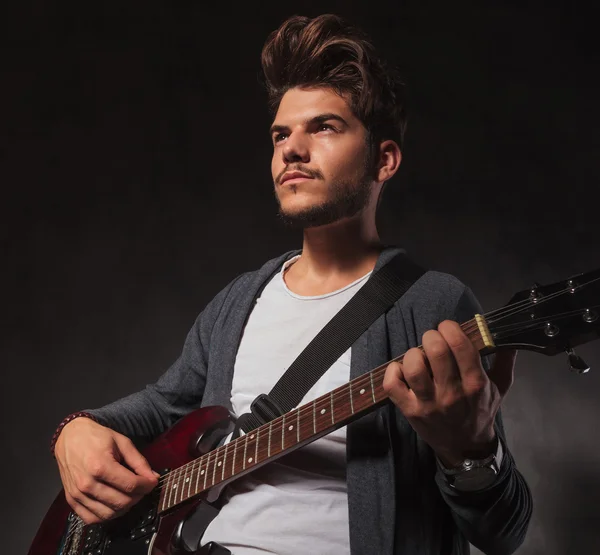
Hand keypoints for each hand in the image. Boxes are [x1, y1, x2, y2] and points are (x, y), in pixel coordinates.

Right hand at [55, 417, 158, 523]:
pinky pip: (92, 518)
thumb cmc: (97, 437)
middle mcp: (87, 484)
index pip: (131, 485)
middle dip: (138, 496)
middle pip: (121, 502)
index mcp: (100, 466)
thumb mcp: (122, 442)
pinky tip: (114, 504)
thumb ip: (139, 461)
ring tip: (130, 495)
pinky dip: (106, 515)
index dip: (147, 485)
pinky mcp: (71, 500)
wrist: (70, 437)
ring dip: (125, 507)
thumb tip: (153, 477)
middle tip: (143, 487)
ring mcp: (77, 495)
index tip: (153, 482)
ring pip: (108, 514)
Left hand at [383, 320, 516, 465]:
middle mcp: (452, 394)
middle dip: (431, 336)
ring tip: (419, 356)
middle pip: (436, 351)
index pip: (460, 346)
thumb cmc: (480, 412)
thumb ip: (505, 360)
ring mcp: (429, 404)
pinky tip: (401, 369)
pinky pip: (393, 385)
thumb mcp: (500, 387)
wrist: (466, 447)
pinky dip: (393, 371)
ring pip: (413, 367)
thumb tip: (509, 335)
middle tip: (432, 339)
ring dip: (413, 354)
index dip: (450, 328)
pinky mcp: (410, 411)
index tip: (447, 327)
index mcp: (475, 383)